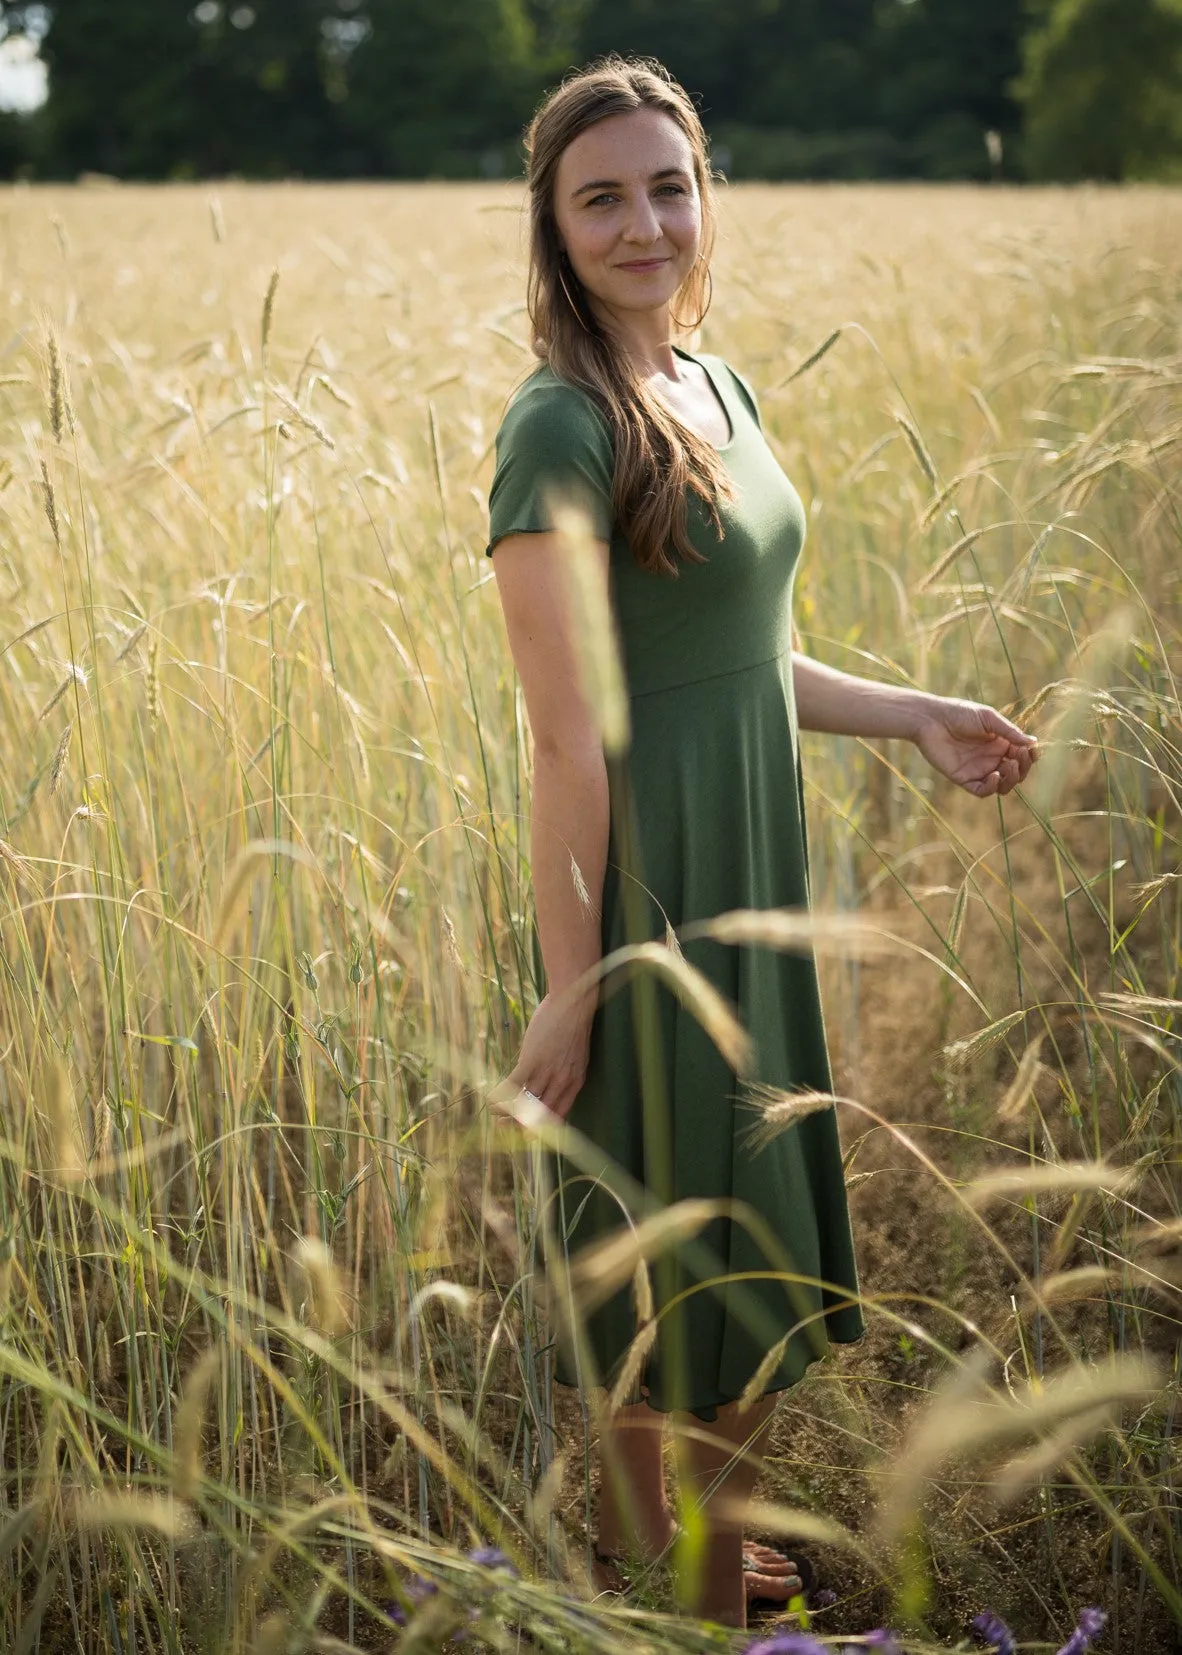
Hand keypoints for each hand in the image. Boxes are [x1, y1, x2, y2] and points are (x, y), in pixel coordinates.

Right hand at [496, 987, 596, 1121]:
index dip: (542, 1128)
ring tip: (494, 1115)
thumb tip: (548, 1083)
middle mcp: (563, 1081)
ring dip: (506, 1113)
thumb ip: (564, 1071)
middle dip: (520, 1126)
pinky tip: (490, 1099)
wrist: (572, 1001)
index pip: (559, 1115)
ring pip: (524, 1104)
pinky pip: (512, 1087)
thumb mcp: (575, 1053)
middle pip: (540, 1115)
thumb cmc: (572, 1023)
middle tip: (504, 1126)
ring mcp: (547, 1071)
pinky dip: (499, 1097)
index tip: (527, 1133)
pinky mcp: (531, 1060)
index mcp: (576, 1081)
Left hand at [913, 697, 1038, 797]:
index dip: (1030, 757)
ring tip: (1009, 765)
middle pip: (1016, 773)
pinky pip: (983, 791)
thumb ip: (1010, 732)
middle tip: (1018, 757)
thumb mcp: (988, 718)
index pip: (1022, 756)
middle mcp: (992, 758)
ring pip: (1003, 785)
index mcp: (1000, 743)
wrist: (931, 720)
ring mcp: (979, 769)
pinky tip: (994, 776)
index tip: (1032, 751)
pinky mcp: (964, 779)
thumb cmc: (959, 713)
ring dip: (1012, 779)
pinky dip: (992, 787)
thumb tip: (1034, 742)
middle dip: (1022, 768)